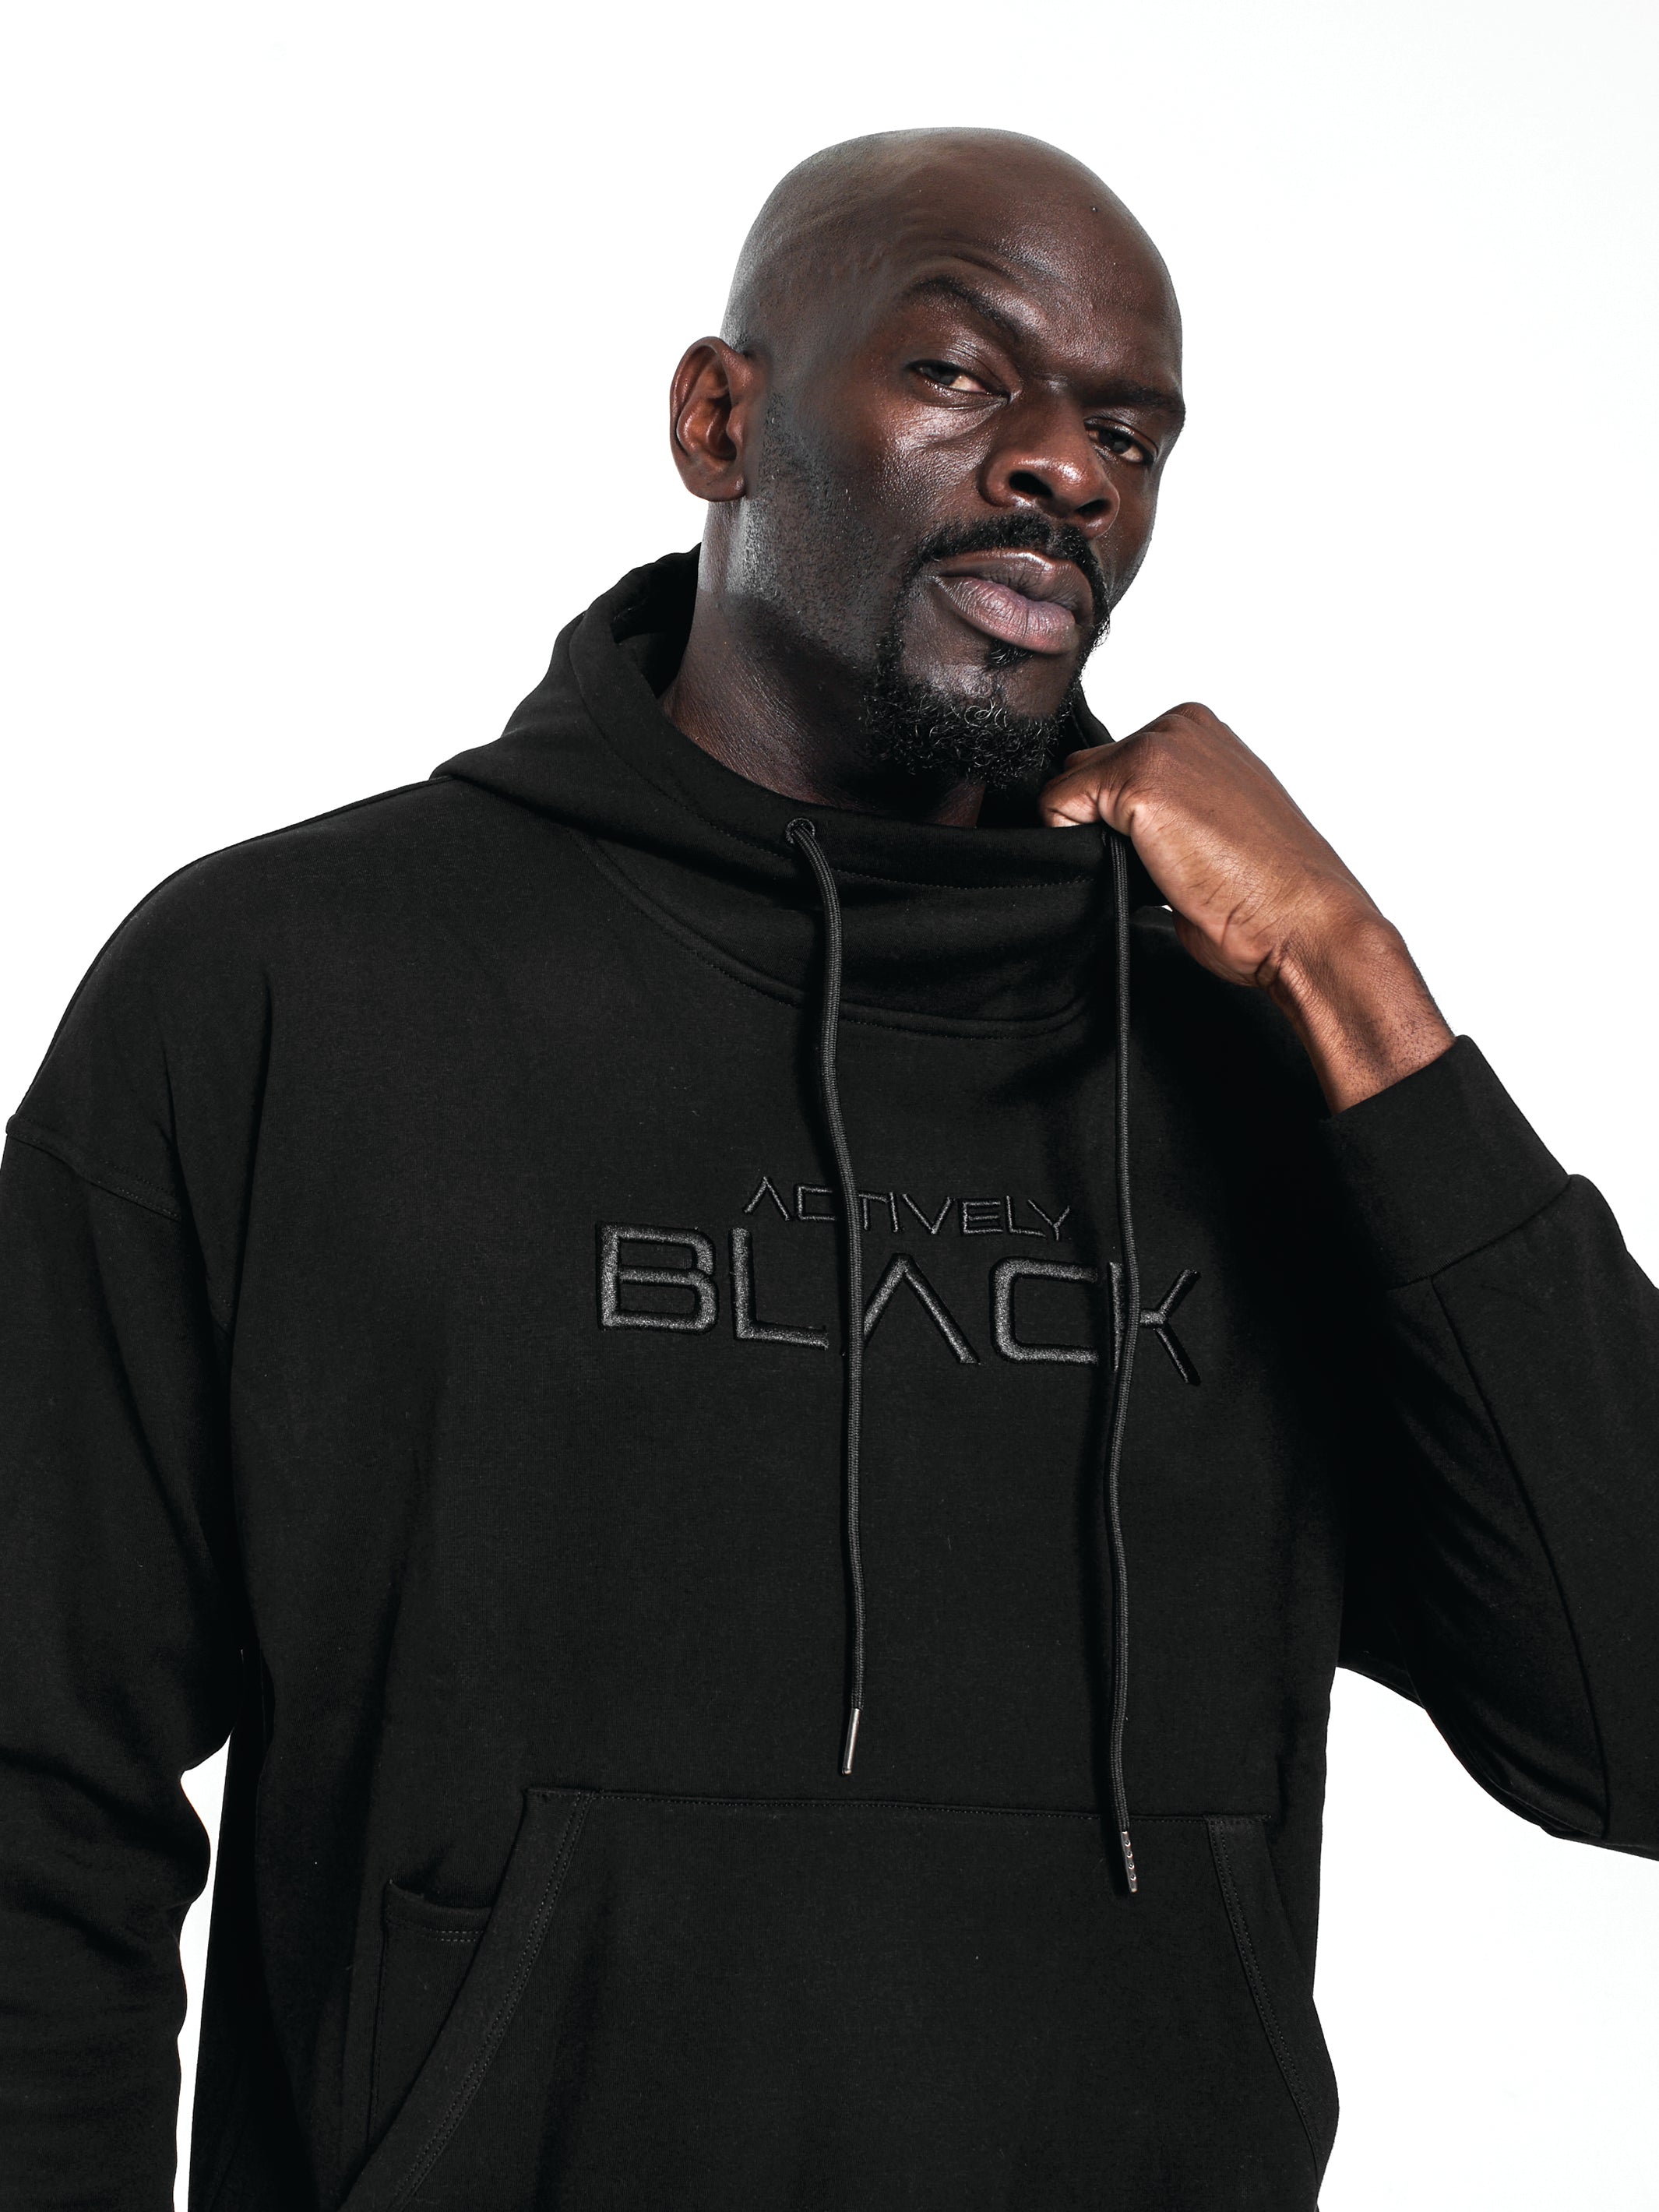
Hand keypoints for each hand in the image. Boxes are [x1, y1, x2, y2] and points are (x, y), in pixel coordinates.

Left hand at [1040, 702, 1453, 1111]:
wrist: (1300, 919)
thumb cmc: (1268, 892)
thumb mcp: (1212, 826)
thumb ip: (1167, 806)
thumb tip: (1116, 825)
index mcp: (1200, 732)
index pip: (1114, 762)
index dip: (1118, 818)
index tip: (1163, 851)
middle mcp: (1180, 727)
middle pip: (1089, 770)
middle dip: (1103, 822)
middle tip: (1160, 867)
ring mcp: (1160, 747)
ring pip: (1071, 785)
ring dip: (1093, 834)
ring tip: (1156, 868)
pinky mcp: (1137, 779)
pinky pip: (1056, 804)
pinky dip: (1072, 842)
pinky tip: (1135, 868)